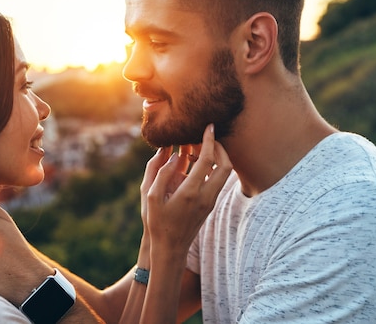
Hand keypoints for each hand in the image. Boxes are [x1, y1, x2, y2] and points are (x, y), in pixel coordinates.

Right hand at [147, 124, 231, 250]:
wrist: (170, 248)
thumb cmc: (156, 222)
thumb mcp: (149, 195)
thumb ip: (159, 172)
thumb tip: (171, 153)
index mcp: (191, 192)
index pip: (208, 160)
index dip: (209, 140)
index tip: (208, 126)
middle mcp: (206, 196)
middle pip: (225, 165)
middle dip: (219, 147)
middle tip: (207, 135)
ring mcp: (210, 201)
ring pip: (224, 173)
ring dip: (215, 157)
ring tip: (196, 146)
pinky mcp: (210, 204)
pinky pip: (216, 180)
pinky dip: (210, 167)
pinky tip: (193, 162)